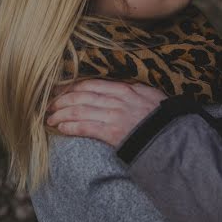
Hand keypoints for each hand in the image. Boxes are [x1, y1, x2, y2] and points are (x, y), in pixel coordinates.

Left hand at [46, 79, 166, 145]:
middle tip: (49, 105)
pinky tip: (60, 128)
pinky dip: (70, 127)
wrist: (172, 138)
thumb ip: (135, 89)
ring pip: (79, 111)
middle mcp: (116, 100)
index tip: (60, 91)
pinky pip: (85, 127)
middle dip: (61, 100)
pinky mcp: (112, 133)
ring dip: (61, 114)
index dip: (72, 87)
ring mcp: (114, 116)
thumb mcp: (152, 95)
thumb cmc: (163, 118)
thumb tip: (124, 86)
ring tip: (50, 118)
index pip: (91, 84)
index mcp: (125, 89)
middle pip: (81, 96)